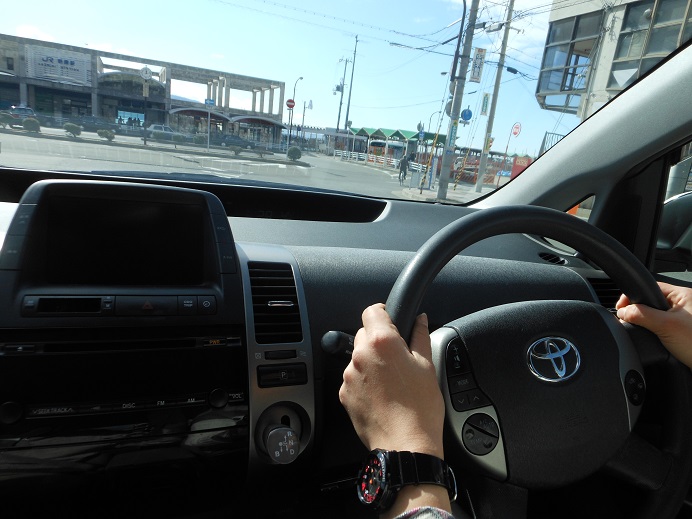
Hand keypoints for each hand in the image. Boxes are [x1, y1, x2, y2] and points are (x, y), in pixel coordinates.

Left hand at [339, 304, 450, 516]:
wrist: (405, 445)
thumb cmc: (420, 408)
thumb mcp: (427, 366)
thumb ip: (420, 336)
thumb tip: (420, 319)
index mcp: (382, 342)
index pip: (372, 311)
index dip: (382, 313)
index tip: (390, 319)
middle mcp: (361, 355)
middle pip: (363, 334)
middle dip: (378, 340)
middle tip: (397, 356)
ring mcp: (350, 375)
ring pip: (358, 357)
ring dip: (370, 361)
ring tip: (391, 380)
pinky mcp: (344, 393)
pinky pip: (353, 378)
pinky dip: (364, 381)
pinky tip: (382, 394)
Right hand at [616, 282, 691, 368]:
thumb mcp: (665, 326)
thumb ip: (641, 315)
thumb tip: (622, 312)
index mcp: (684, 295)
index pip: (650, 287)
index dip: (633, 296)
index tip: (621, 308)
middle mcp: (685, 304)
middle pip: (651, 301)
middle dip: (639, 311)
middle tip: (630, 321)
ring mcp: (684, 319)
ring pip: (656, 315)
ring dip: (647, 323)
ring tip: (643, 331)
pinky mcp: (683, 332)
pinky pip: (662, 327)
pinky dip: (655, 332)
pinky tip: (653, 339)